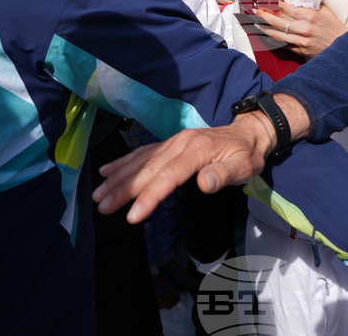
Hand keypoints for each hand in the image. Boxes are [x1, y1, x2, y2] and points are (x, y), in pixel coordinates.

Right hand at [93, 94, 310, 221]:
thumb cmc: (247, 154)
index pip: (169, 176)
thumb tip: (204, 183)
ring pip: (140, 160)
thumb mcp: (245, 166)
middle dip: (124, 189)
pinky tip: (107, 171)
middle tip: (103, 207)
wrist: (249, 132)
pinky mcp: (169, 144)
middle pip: (148, 168)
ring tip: (98, 195)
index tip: (133, 216)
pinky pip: (143, 152)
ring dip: (118, 177)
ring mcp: (172, 142)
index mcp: (197, 150)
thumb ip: (224, 174)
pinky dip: (124, 162)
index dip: (150, 196)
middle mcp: (180, 143)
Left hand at [256, 1, 347, 58]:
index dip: (274, 4)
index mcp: (311, 16)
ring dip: (265, 28)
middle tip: (255, 11)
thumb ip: (311, 5)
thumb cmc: (334, 27)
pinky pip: (283, 46)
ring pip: (278, 35)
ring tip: (255, 23)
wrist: (344, 48)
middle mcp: (305, 28)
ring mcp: (302, 42)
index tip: (265, 0)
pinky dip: (273, 41)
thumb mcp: (326, 11)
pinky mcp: (301, 51)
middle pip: (279, 21)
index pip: (288, 8)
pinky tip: (266, 36)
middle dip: (264, 15)